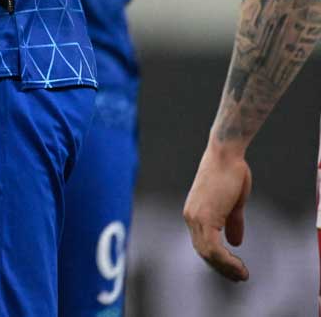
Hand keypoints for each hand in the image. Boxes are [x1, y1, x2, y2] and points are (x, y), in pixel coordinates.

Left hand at [184, 142, 252, 280]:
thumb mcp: (233, 204)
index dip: (218, 261)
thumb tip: (235, 243)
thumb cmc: (230, 174)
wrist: (226, 155)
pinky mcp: (204, 216)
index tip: (234, 270)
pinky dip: (225, 260)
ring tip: (242, 275)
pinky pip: (212, 247)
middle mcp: (191, 217)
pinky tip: (238, 265)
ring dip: (225, 268)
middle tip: (239, 277)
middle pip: (203, 252)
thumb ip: (232, 223)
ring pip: (207, 253)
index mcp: (195, 214)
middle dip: (222, 268)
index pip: (203, 245)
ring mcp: (195, 217)